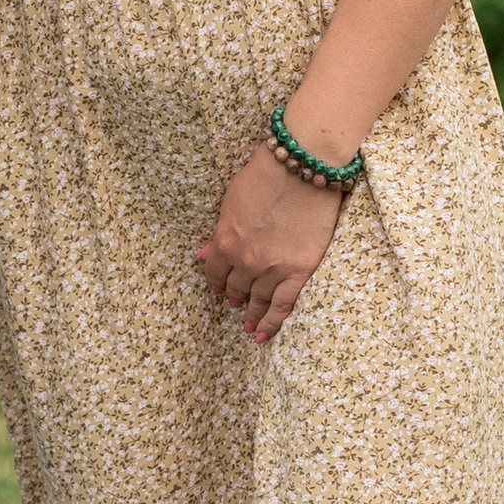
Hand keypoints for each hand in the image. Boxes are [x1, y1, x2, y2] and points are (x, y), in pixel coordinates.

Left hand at [191, 146, 343, 345]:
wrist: (301, 167)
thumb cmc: (265, 176)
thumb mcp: (231, 201)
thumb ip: (219, 232)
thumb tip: (202, 255)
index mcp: (224, 241)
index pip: (214, 272)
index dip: (215, 282)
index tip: (217, 288)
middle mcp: (245, 260)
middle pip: (236, 287)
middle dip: (234, 296)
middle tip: (235, 303)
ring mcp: (272, 268)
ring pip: (258, 300)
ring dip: (251, 314)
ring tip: (247, 325)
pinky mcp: (299, 271)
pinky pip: (283, 305)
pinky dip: (272, 323)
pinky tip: (263, 336)